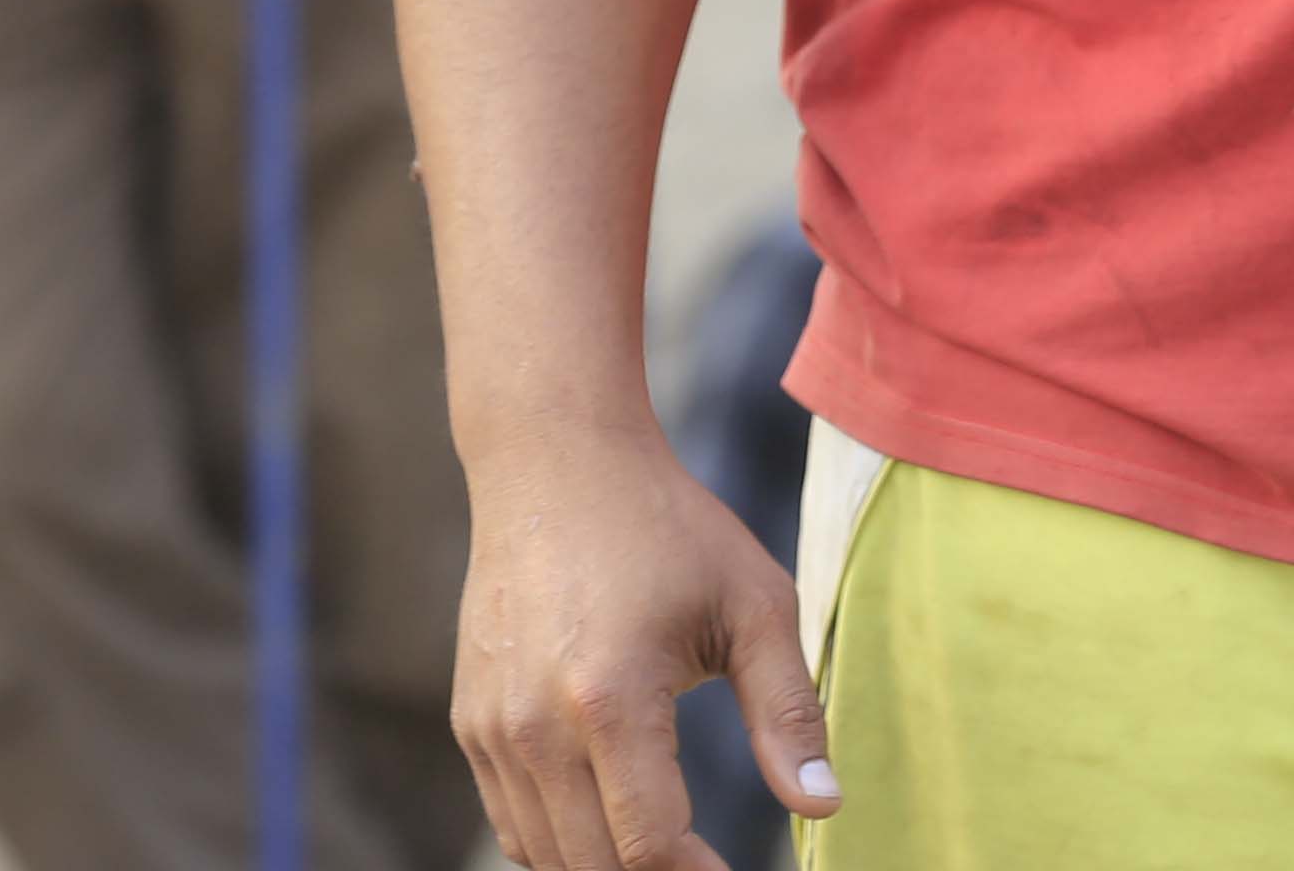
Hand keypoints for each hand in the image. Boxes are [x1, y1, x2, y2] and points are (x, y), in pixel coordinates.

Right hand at [451, 428, 833, 869]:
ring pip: (544, 857)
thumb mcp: (752, 603)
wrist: (554, 463)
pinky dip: (561, 844)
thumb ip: (787, 711)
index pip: (647, 844)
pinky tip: (613, 825)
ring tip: (668, 853)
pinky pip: (513, 822)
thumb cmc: (666, 527)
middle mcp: (533, 726)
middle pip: (592, 866)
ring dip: (605, 868)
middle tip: (707, 866)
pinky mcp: (470, 723)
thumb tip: (823, 805)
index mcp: (609, 698)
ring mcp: (490, 728)